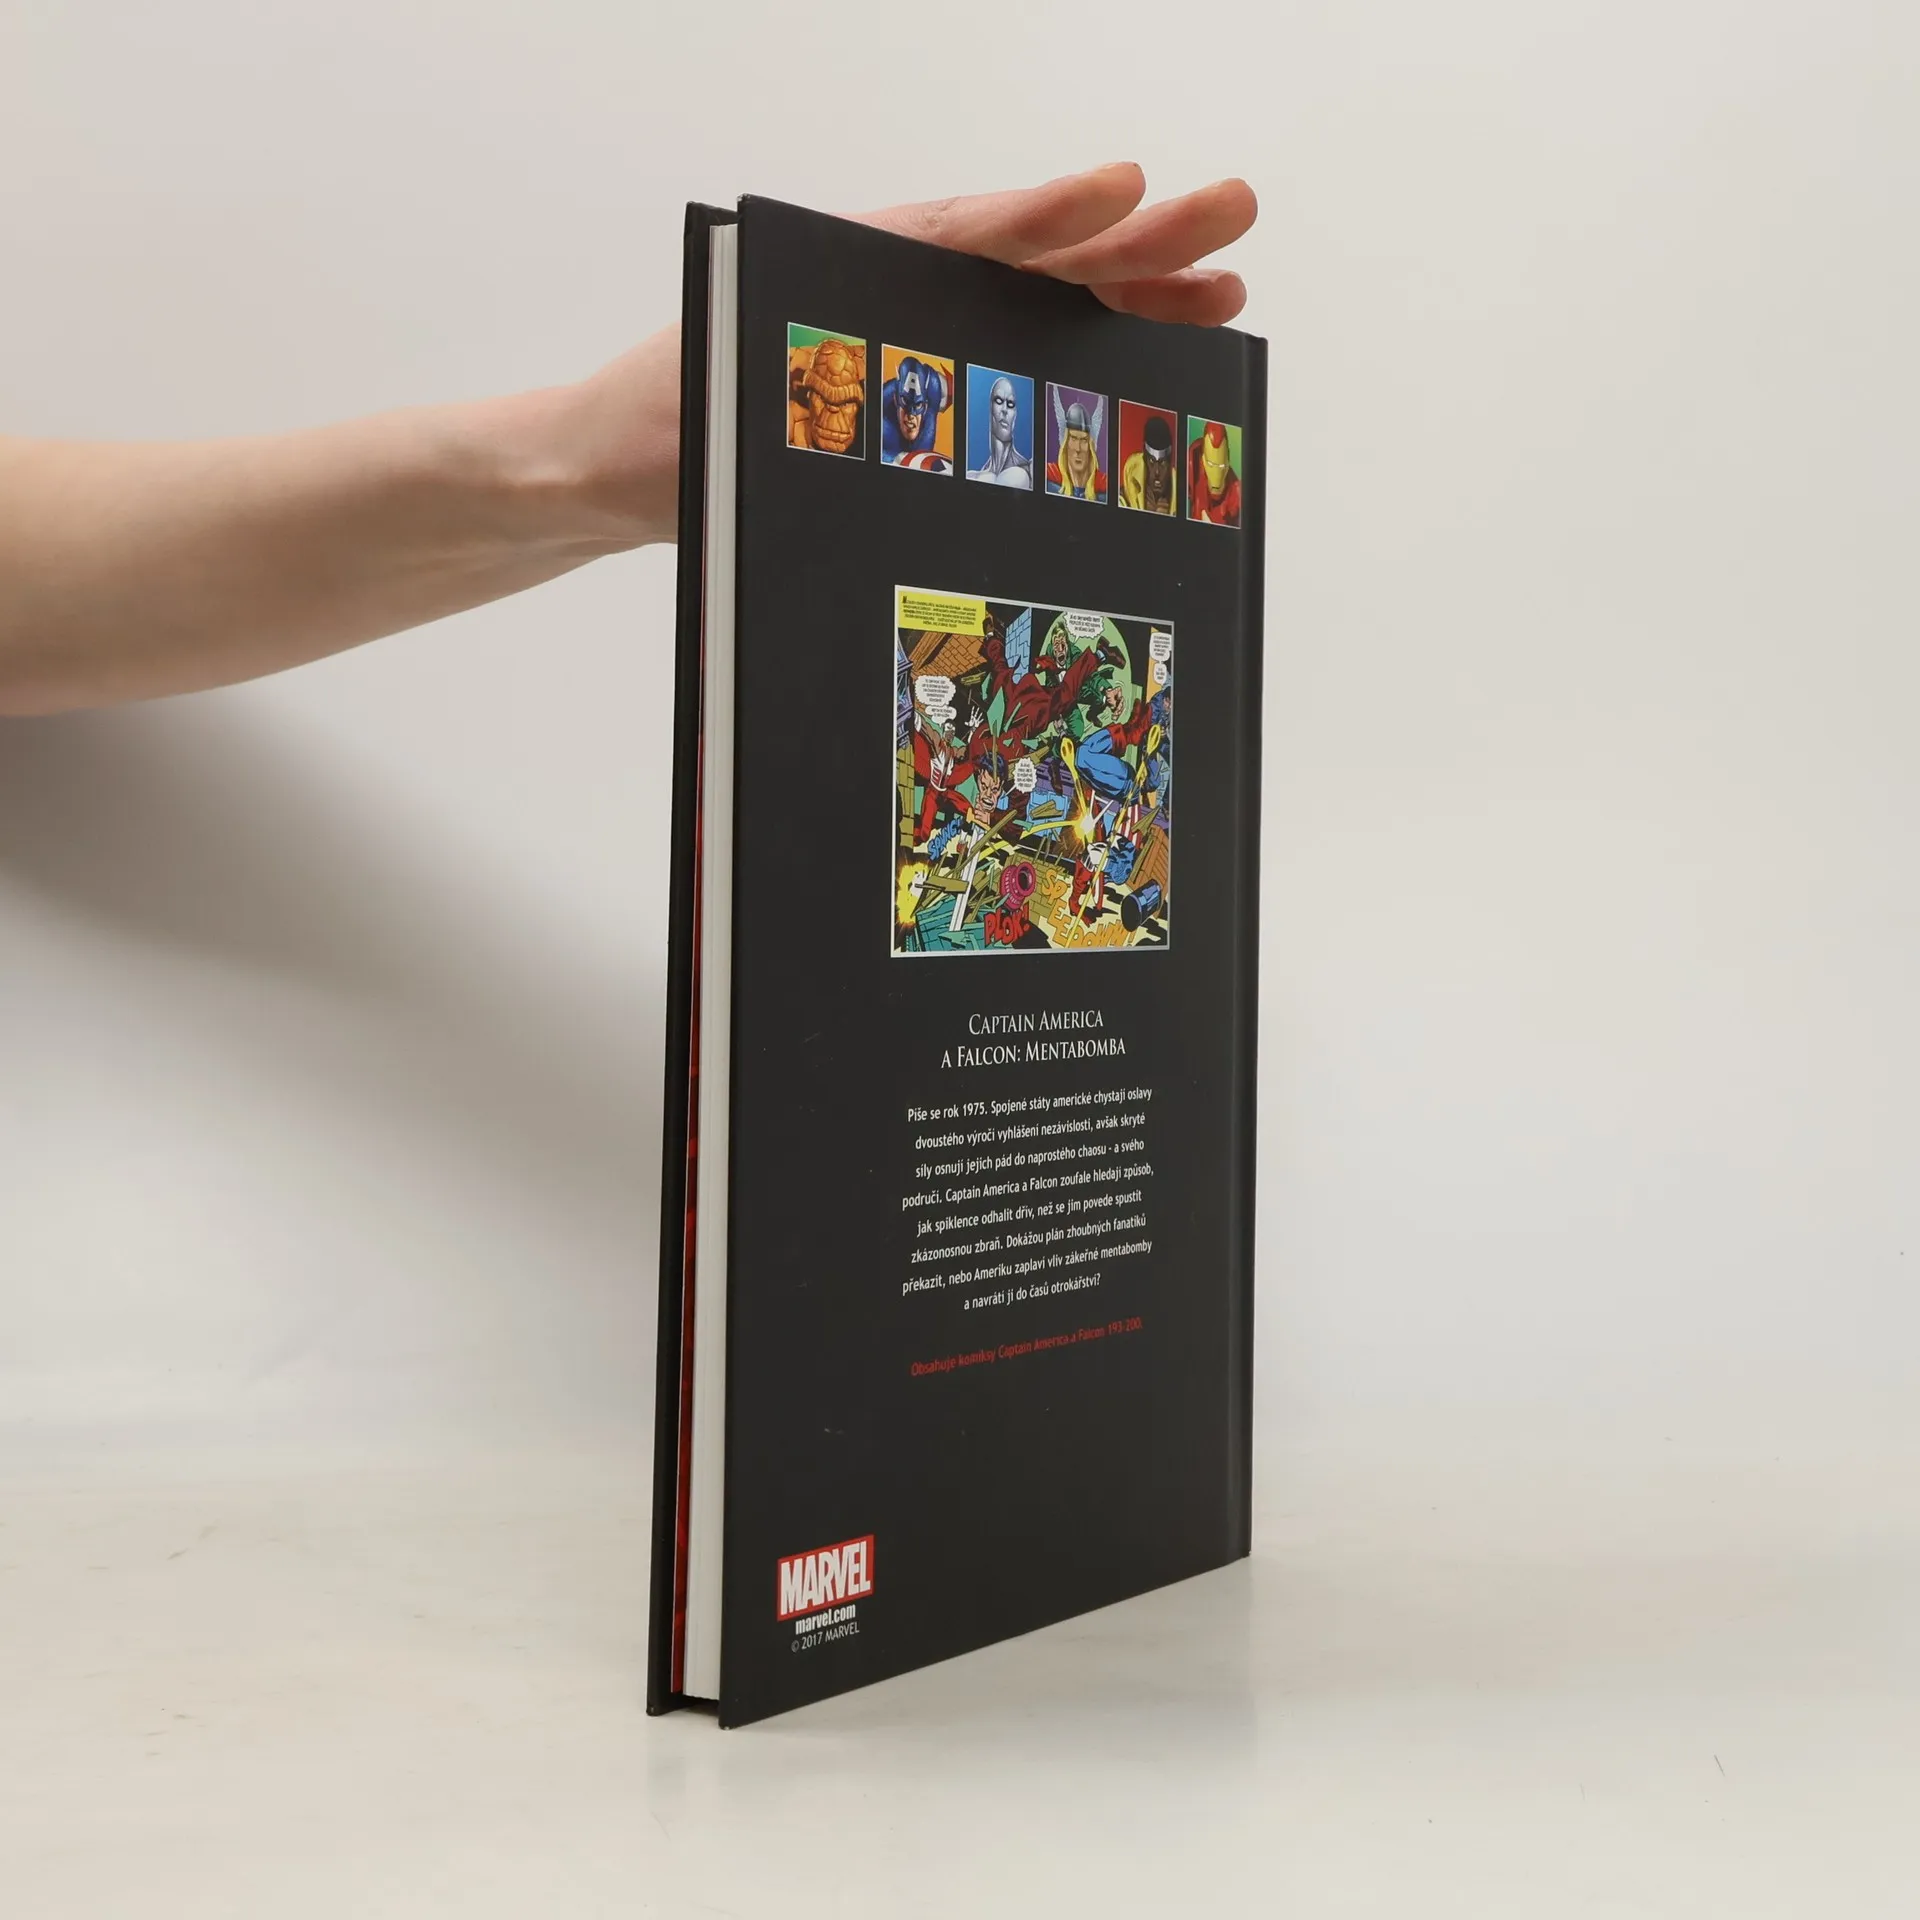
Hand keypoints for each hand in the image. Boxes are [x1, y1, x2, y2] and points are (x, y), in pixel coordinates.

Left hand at [571, 166, 1255, 543]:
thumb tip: (841, 397)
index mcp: (840, 278)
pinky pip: (1014, 373)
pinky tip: (1145, 361)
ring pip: (1036, 313)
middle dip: (1132, 240)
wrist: (607, 472)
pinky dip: (1082, 361)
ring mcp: (910, 346)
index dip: (1040, 217)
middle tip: (1231, 216)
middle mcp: (889, 299)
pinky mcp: (918, 402)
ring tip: (1223, 287)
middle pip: (1024, 262)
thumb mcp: (701, 407)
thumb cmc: (649, 434)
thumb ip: (767, 393)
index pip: (956, 238)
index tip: (1119, 191)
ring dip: (1130, 300)